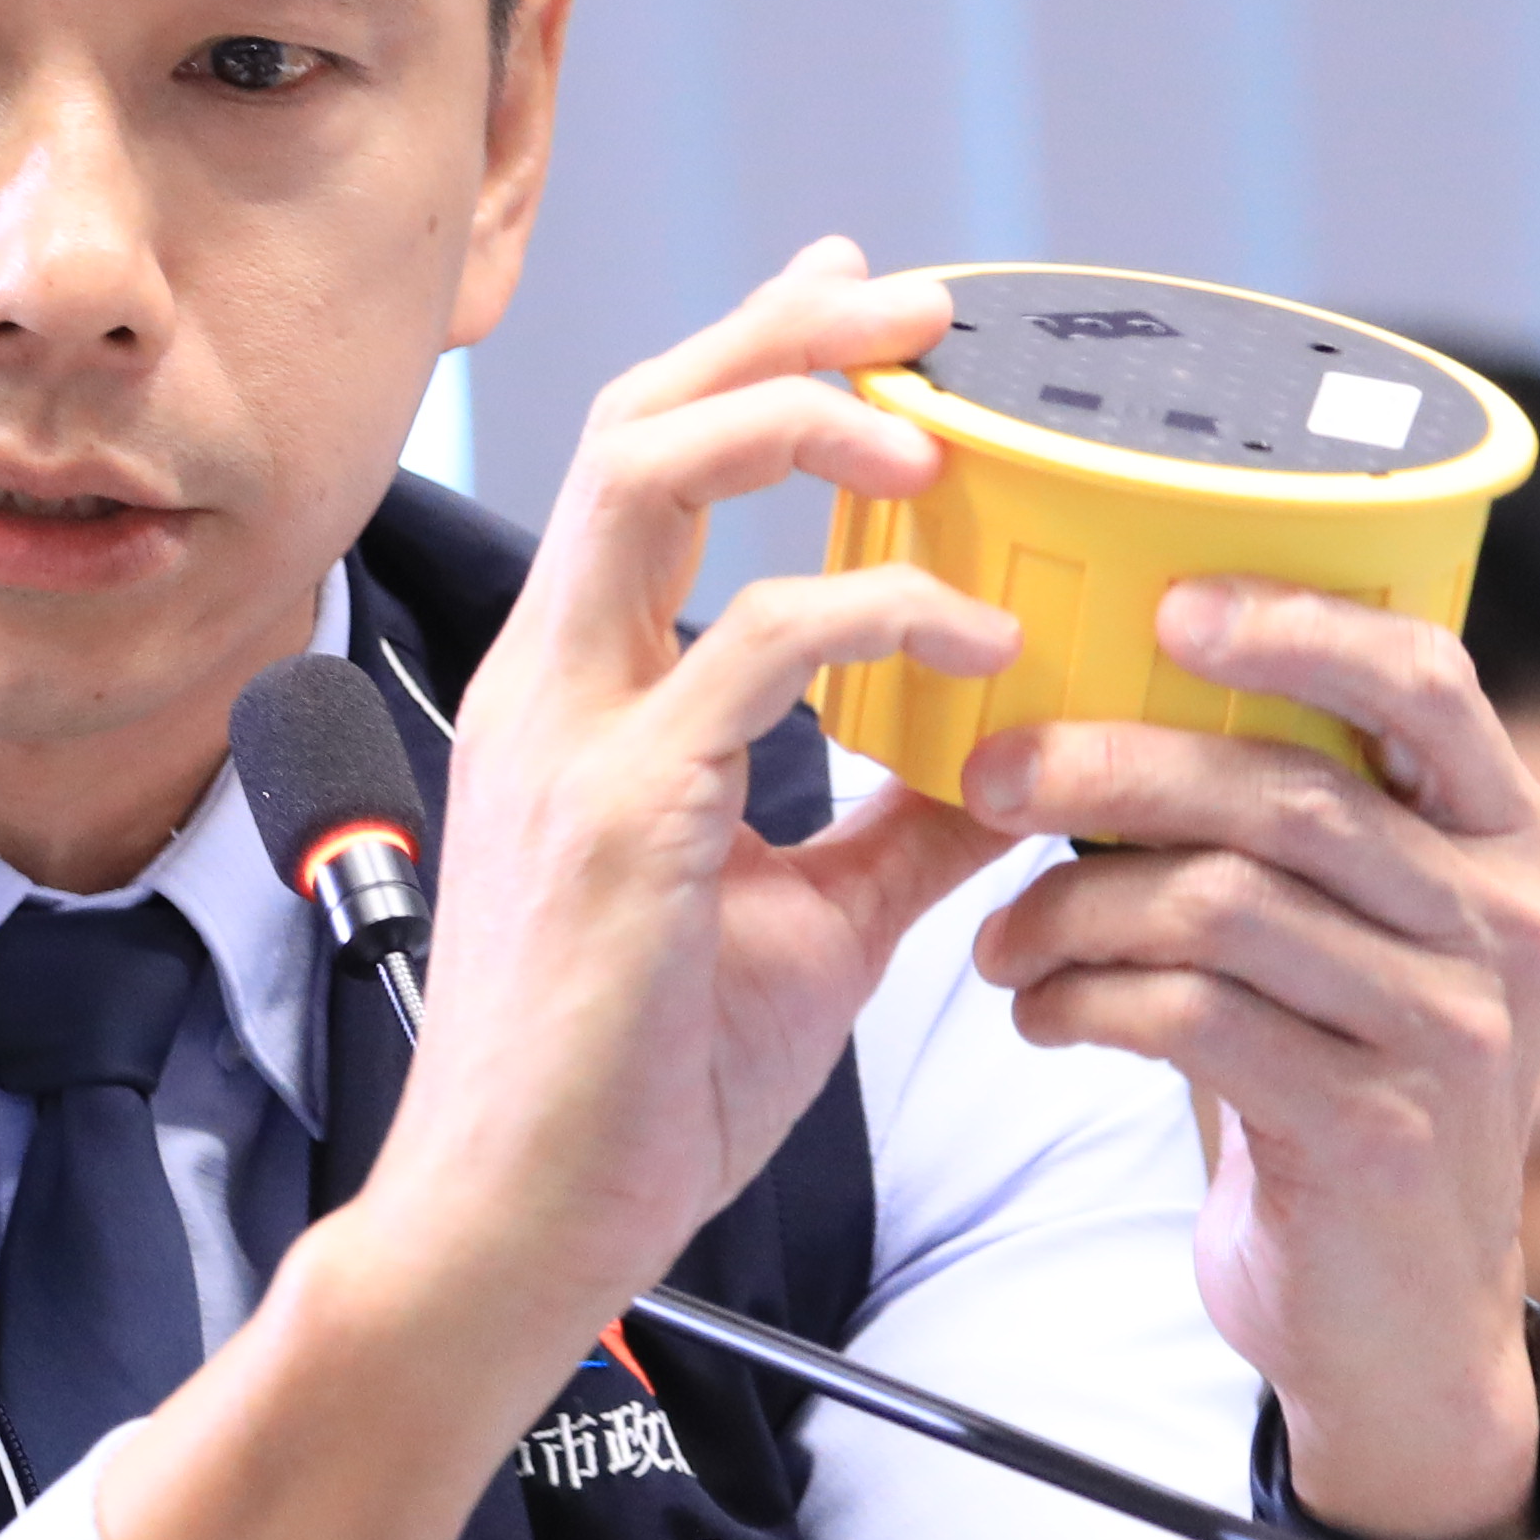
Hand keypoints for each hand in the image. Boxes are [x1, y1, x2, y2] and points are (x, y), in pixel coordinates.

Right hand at [87, 242, 1029, 1539]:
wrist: (525, 1236)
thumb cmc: (632, 1099)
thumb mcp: (811, 929)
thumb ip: (899, 827)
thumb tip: (1015, 758)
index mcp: (575, 702)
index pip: (646, 469)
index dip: (752, 364)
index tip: (862, 306)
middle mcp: (550, 688)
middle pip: (634, 421)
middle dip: (778, 333)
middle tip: (918, 302)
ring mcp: (568, 736)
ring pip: (649, 473)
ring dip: (803, 414)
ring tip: (934, 420)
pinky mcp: (616, 810)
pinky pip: (759, 644)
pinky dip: (883, 613)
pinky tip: (978, 638)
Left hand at [958, 581, 1539, 1539]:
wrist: (1396, 1320)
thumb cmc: (1343, 1088)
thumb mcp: (1352, 938)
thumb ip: (1290, 820)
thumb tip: (1110, 688)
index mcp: (1506, 839)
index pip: (1425, 682)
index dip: (1297, 626)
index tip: (1167, 607)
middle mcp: (1502, 921)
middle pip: (1285, 792)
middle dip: (1112, 768)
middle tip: (993, 774)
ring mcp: (1450, 1031)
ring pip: (1219, 905)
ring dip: (1073, 909)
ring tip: (1003, 940)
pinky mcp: (1371, 1128)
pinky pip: (1190, 1018)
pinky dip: (1086, 1002)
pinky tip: (1041, 1011)